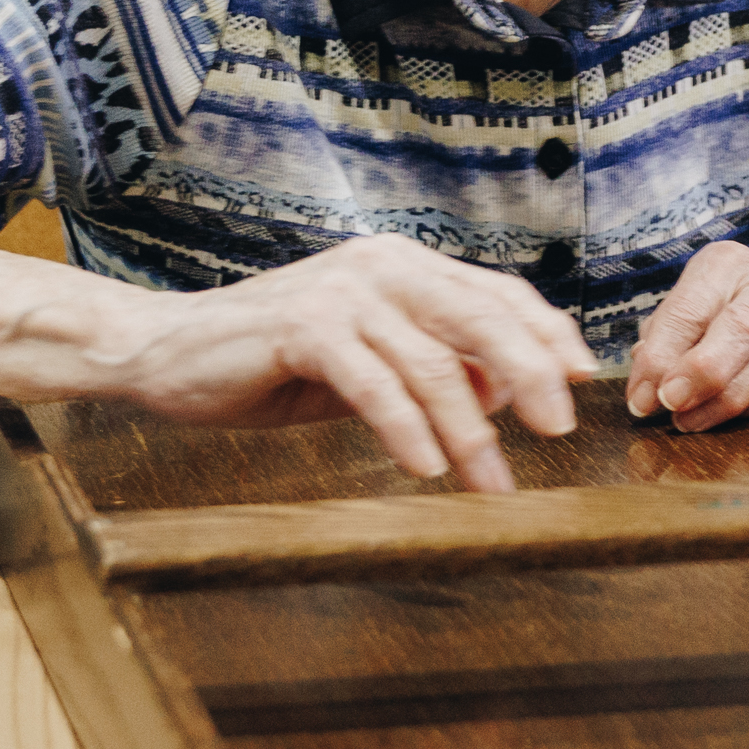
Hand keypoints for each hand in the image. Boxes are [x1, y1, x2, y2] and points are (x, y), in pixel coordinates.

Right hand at [74, 236, 595, 490]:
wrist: (166, 353)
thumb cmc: (271, 362)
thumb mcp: (369, 363)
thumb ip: (433, 367)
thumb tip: (505, 394)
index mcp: (402, 265)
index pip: (496, 292)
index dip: (545, 333)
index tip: (582, 378)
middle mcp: (380, 265)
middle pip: (480, 317)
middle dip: (530, 375)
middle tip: (560, 429)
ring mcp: (341, 292)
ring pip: (432, 361)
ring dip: (469, 430)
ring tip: (491, 483)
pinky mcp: (303, 327)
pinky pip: (374, 384)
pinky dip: (407, 430)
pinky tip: (427, 468)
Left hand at [626, 239, 748, 431]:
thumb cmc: (739, 300)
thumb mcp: (699, 296)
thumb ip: (668, 331)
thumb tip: (644, 376)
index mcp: (726, 266)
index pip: (689, 309)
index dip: (660, 355)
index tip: (640, 394)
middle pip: (740, 328)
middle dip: (700, 371)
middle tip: (668, 401)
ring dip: (721, 402)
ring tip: (686, 421)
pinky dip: (746, 412)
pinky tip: (717, 418)